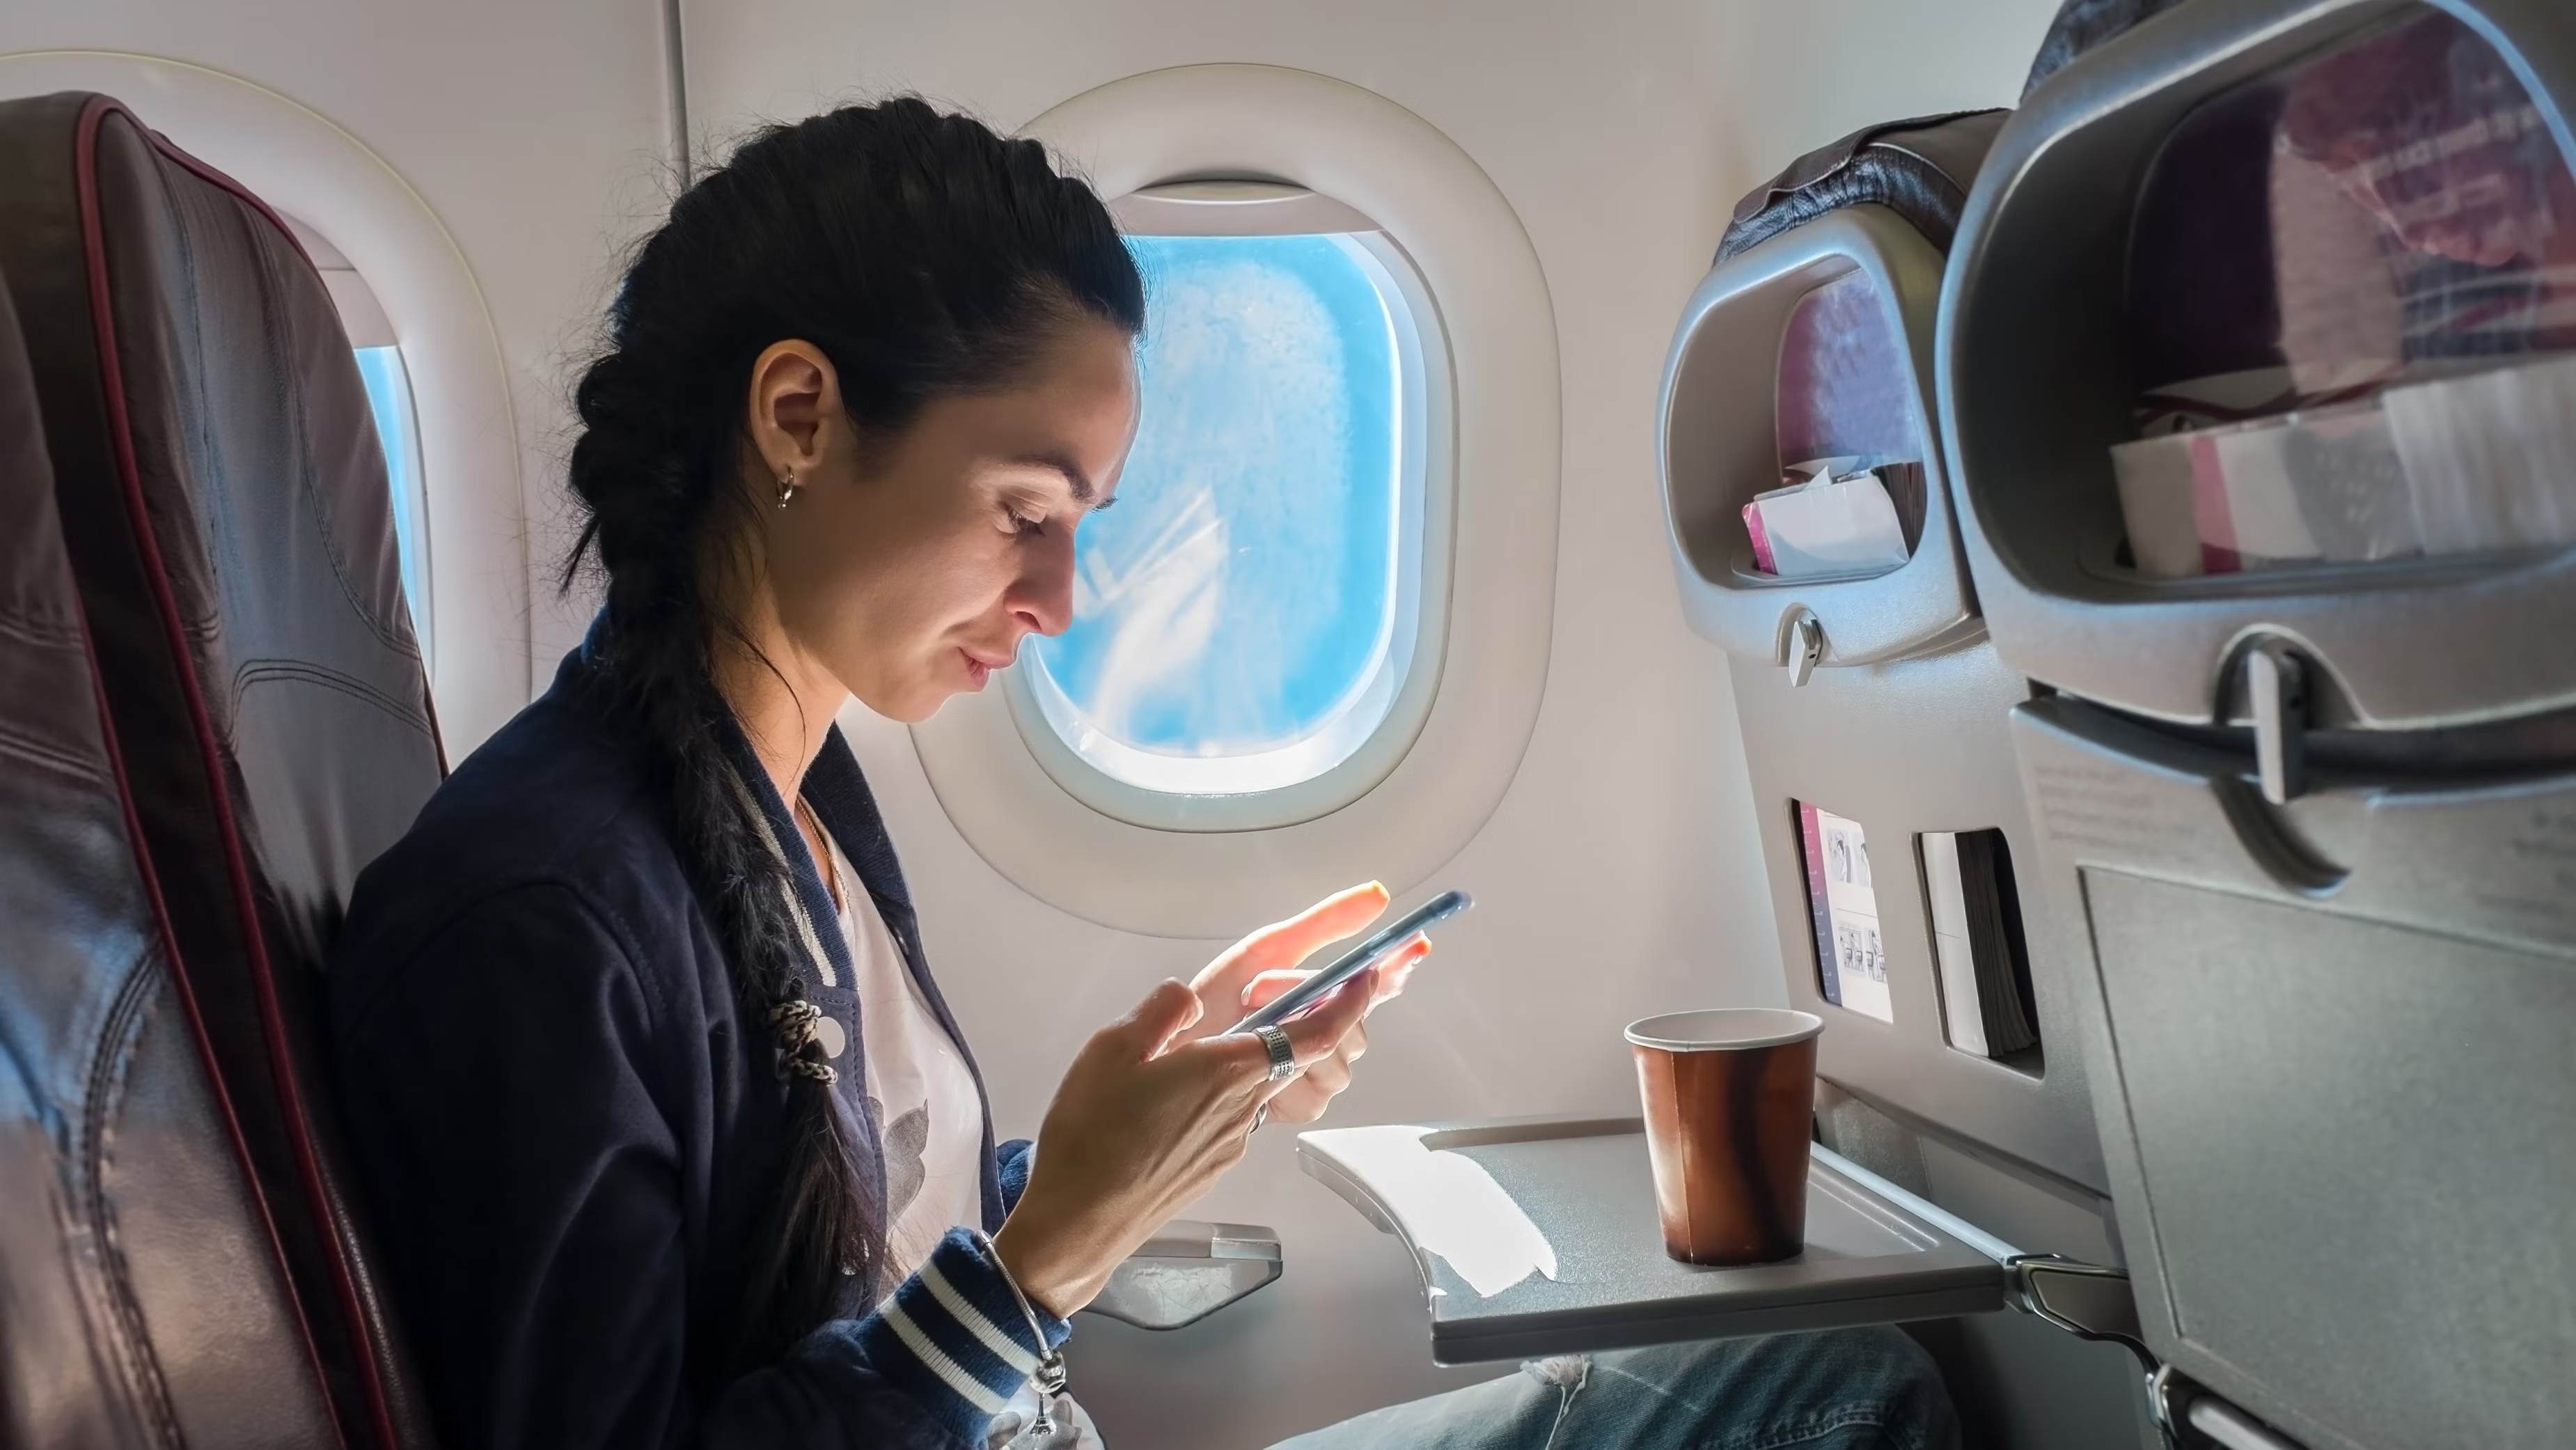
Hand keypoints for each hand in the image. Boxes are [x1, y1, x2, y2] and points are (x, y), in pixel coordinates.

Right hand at [992, 971, 1371, 1317]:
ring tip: (1196, 1051)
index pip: (1315, 1033)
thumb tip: (1185, 996)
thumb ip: (1161, 1011)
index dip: (1349, 1003)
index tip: (1365, 978)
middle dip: (1297, 1023)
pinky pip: (1233, 1117)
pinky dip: (1223, 1094)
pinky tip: (1174, 1097)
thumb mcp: (1112, 1048)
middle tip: (1269, 996)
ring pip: (1259, 1087)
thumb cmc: (1093, 1138)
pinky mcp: (1214, 1166)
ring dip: (1249, 1061)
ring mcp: (1232, 1143)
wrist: (1080, 1221)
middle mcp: (1243, 1108)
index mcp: (1227, 1070)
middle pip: (1293, 1057)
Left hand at [1178, 883, 1431, 1126]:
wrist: (1167, 1055)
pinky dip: (1285, 1076)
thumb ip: (1326, 923)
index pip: (1379, 980)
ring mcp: (1316, 1070)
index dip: (1402, 965)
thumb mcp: (1268, 950)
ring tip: (1247, 1026)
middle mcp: (1327, 1032)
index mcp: (1324, 993)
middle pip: (1358, 1024)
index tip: (1417, 944)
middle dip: (1314, 1001)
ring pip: (1340, 1058)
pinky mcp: (1299, 1103)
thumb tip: (1378, 894)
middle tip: (1263, 985)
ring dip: (1294, 1037)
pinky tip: (1258, 1068)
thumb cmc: (1213, 1002)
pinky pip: (1316, 1092)